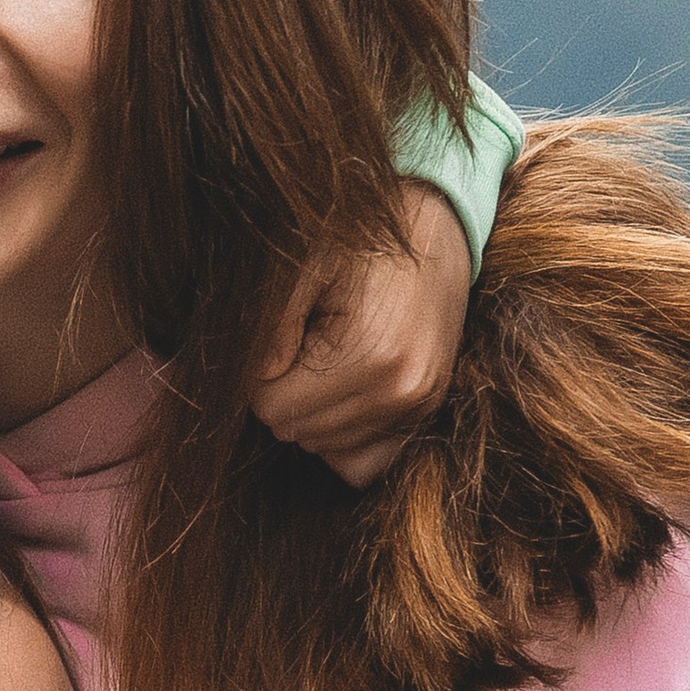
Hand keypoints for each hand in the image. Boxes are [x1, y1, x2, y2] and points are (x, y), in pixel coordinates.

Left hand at [250, 182, 470, 484]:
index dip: (259, 376)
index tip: (281, 337)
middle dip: (285, 393)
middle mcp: (399, 392)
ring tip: (332, 355)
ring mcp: (417, 407)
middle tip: (306, 342)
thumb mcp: (307, 265)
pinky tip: (343, 389)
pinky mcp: (426, 412)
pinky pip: (360, 459)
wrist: (438, 231)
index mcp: (368, 356)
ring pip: (322, 446)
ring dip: (312, 410)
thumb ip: (270, 324)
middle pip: (294, 431)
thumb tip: (251, 378)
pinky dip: (340, 431)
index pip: (270, 408)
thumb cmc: (363, 243)